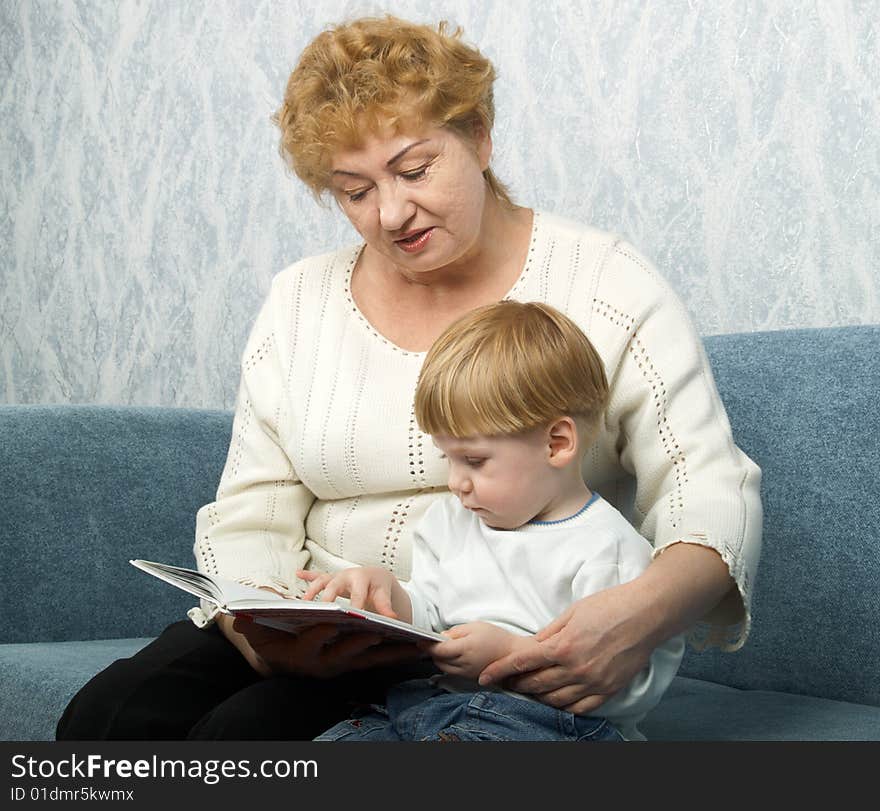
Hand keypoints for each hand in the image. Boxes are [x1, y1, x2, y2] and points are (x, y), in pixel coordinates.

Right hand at [226, 613, 421, 677]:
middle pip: (345, 653)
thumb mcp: (255, 629)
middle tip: (379, 632)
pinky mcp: (355, 663)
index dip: (321, 632)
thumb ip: (250, 622)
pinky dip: (396, 653)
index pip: (312, 643)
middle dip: (362, 642)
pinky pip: (378, 659)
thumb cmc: (268, 637)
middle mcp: (323, 663)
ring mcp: (341, 665)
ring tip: (412, 644)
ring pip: (368, 659)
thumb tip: (238, 615)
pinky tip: (415, 647)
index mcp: (300, 653)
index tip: (333, 620)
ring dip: (390, 653)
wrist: (279, 657)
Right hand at [297, 566, 411, 621]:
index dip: (353, 605)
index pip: (357, 594)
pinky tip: (298, 574)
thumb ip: (386, 607)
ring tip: (303, 602)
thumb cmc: (380, 588)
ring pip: (322, 580)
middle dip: (327, 597)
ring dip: (312, 589)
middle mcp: (347, 575)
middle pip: (335, 585)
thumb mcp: (384, 596)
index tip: (349, 617)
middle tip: (321, 611)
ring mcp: (337, 576)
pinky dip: (307, 575)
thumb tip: (393, 619)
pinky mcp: (330, 578)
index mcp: (362, 579)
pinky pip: (317, 576)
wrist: (377, 577)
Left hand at [429, 622, 536, 681]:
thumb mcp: (475, 626)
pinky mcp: (470, 678)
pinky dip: (447, 664)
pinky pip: (452, 672)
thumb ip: (455, 632)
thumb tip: (441, 637)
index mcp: (466, 649)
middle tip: (429, 641)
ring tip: (441, 647)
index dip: (428, 645)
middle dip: (432, 651)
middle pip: (439, 661)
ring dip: (439, 659)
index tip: (421, 639)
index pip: (440, 650)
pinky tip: (451, 655)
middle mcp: (465, 664)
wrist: (513, 654)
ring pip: (444, 668)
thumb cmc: (496, 637)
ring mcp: (467, 674)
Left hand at [477, 583, 655, 714]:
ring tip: (528, 692)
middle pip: (535, 684)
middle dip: (516, 685)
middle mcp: (575, 668)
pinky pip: (580, 708)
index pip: (521, 663)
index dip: (499, 671)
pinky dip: (564, 707)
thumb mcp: (572, 612)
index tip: (485, 677)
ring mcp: (593, 682)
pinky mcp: (609, 690)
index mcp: (562, 646)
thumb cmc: (609, 606)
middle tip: (506, 683)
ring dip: (537, 698)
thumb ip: (549, 633)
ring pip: (555, 701)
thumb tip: (531, 647)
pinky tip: (556, 702)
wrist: (646, 614)